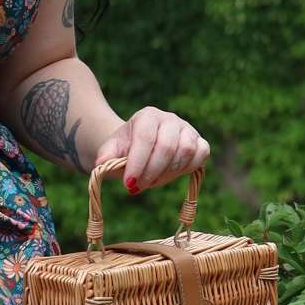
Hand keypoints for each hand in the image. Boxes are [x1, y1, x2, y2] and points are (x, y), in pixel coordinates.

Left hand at [89, 107, 210, 196]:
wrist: (140, 148)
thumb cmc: (125, 151)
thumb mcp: (111, 152)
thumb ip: (106, 156)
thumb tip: (102, 163)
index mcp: (147, 116)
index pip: (145, 138)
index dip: (138, 163)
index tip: (129, 184)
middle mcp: (169, 119)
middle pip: (167, 146)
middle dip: (152, 172)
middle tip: (138, 187)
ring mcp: (187, 129)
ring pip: (186, 151)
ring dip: (168, 173)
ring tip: (152, 181)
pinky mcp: (200, 142)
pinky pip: (201, 155)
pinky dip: (187, 169)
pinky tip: (170, 175)